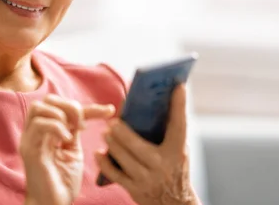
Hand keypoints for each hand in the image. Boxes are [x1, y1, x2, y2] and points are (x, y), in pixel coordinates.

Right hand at [20, 94, 114, 204]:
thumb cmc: (62, 182)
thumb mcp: (74, 150)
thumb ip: (74, 131)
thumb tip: (88, 113)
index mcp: (46, 131)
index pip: (64, 107)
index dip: (89, 107)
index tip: (110, 110)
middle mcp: (35, 132)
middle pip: (48, 100)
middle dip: (70, 106)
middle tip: (84, 124)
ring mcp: (30, 139)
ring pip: (39, 107)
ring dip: (62, 114)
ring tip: (74, 130)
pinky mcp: (29, 149)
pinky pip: (39, 125)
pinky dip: (57, 127)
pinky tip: (66, 140)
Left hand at [95, 84, 196, 204]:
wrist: (175, 204)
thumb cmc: (175, 168)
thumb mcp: (178, 150)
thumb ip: (168, 130)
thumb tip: (152, 101)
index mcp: (177, 152)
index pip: (179, 124)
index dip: (179, 105)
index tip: (177, 86)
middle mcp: (163, 166)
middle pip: (138, 145)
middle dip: (123, 132)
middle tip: (113, 121)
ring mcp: (148, 179)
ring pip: (124, 158)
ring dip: (112, 143)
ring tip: (106, 132)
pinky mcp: (135, 189)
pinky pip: (116, 174)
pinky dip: (105, 163)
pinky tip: (99, 153)